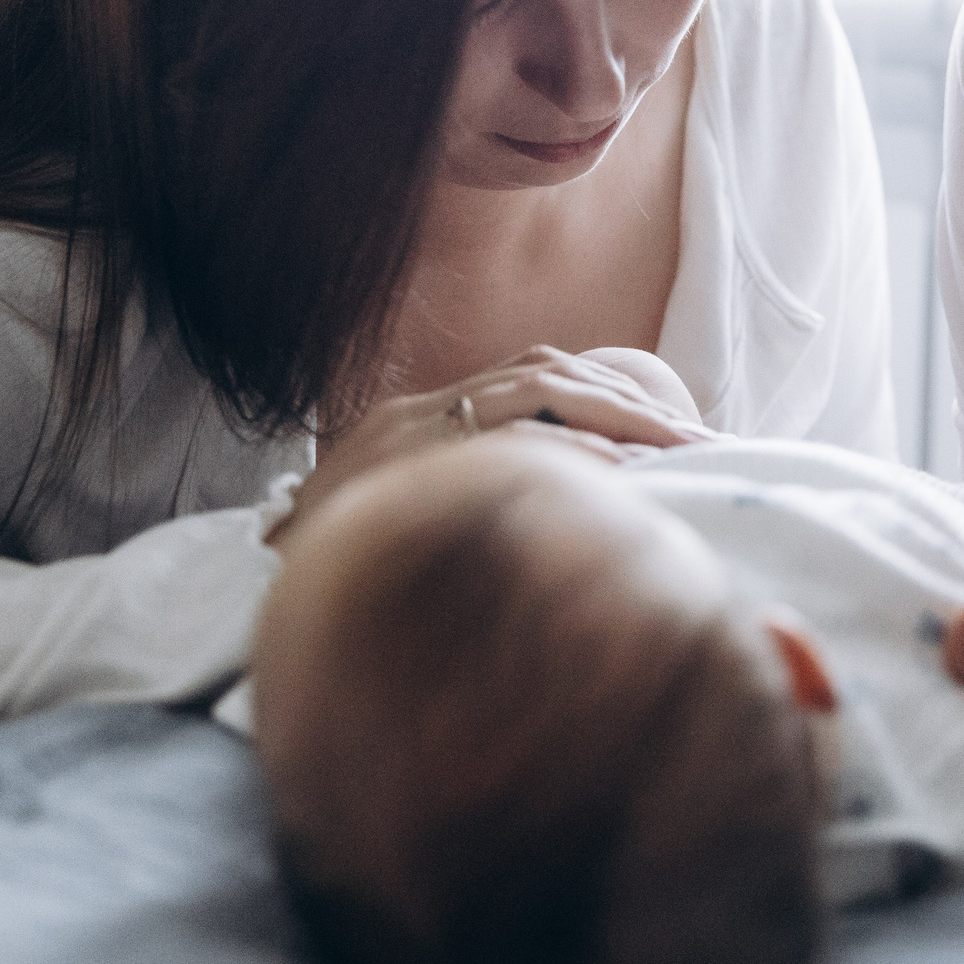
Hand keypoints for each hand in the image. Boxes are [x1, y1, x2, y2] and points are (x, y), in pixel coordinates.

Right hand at [283, 346, 712, 540]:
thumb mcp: (414, 524)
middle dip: (634, 403)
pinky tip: (622, 470)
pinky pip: (503, 438)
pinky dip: (568, 448)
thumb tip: (566, 520)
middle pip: (549, 373)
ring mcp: (408, 431)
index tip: (679, 433)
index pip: (539, 377)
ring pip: (536, 388)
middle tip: (705, 440)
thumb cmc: (341, 570)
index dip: (614, 396)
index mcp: (428, 418)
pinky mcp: (401, 459)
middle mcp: (420, 411)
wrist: (257, 590)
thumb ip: (478, 502)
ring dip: (617, 414)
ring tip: (683, 447)